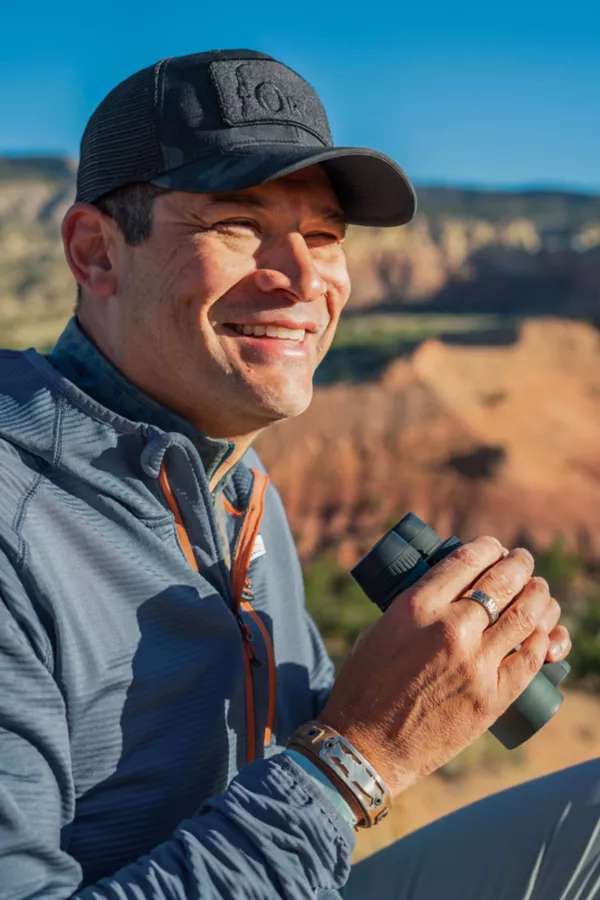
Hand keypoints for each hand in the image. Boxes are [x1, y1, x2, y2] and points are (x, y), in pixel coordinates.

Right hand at [319, 537, 570, 798]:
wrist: (365, 746)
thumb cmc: (365, 686)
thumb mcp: (382, 628)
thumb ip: (415, 608)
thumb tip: (448, 593)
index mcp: (417, 606)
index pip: (468, 560)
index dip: (488, 547)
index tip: (494, 547)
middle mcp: (450, 629)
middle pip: (503, 581)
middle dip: (519, 564)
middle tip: (522, 562)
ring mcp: (475, 664)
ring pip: (526, 616)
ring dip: (539, 596)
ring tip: (538, 591)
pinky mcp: (492, 698)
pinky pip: (530, 659)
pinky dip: (542, 639)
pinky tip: (542, 631)